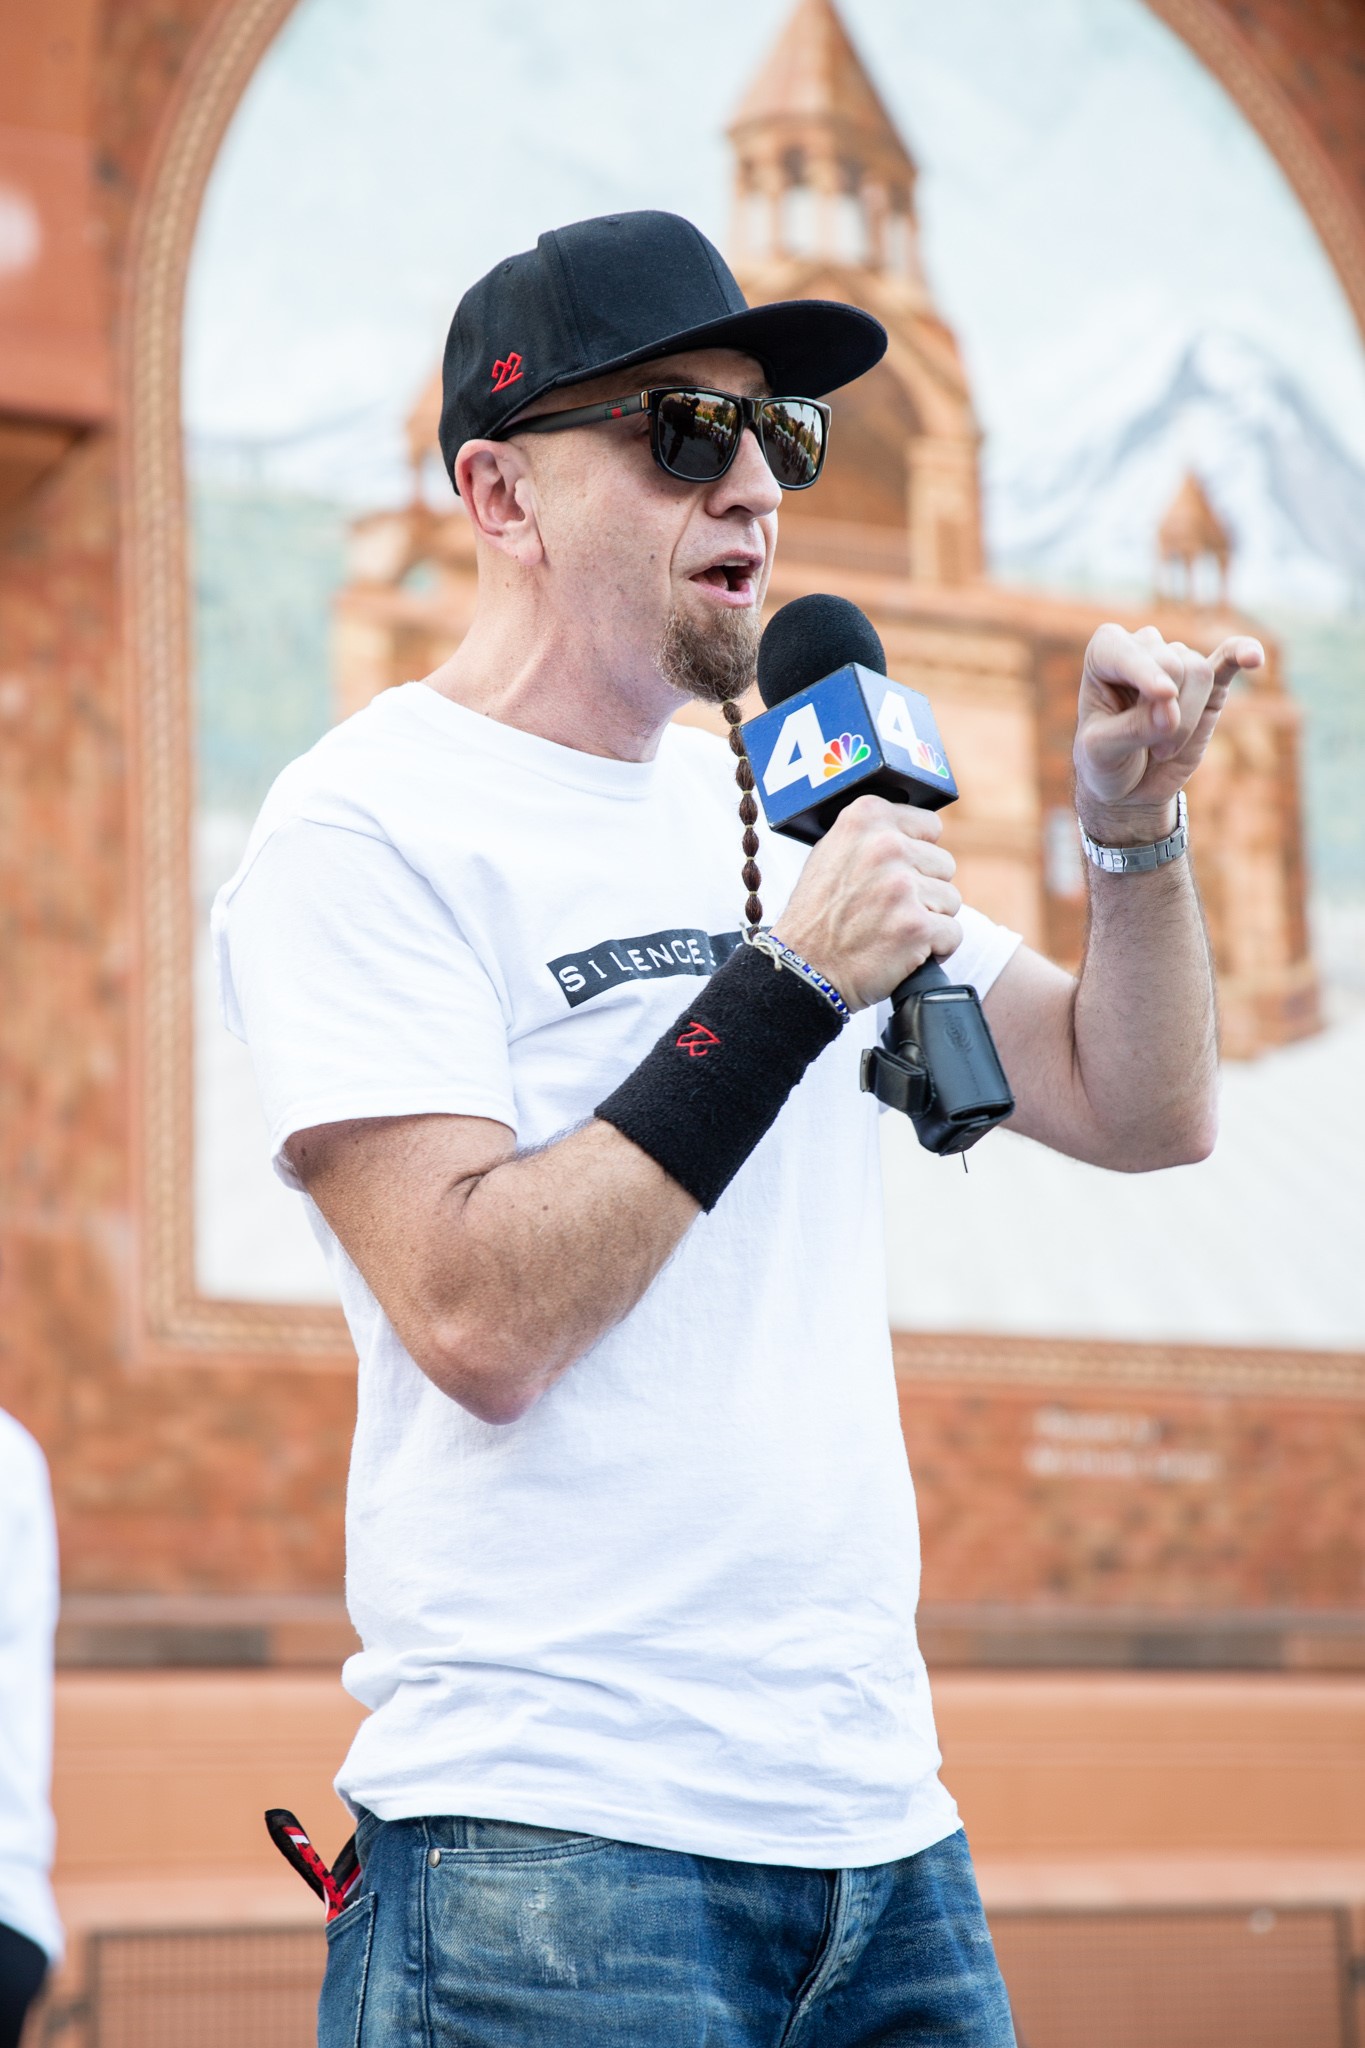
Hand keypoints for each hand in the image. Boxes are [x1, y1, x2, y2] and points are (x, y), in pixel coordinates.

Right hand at [773, 795, 961, 1011]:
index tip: (892, 875)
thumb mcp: (831, 852)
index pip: (930, 826)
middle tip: (886, 909)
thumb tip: (916, 834)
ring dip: (928, 920)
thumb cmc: (817, 916)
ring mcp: (902, 886)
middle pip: (944, 865)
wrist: (802, 970)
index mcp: (866, 817)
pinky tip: (901, 950)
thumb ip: (874, 835)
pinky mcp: (916, 926)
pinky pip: (953, 934)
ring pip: (951, 900)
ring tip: (890, 930)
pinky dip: (934, 949)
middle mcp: (885, 845)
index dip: (915, 856)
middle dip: (923, 890)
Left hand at [1074, 623, 1263, 842]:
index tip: (1164, 695)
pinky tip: (1254, 657)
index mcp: (1105, 655)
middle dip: (1167, 712)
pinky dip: (1242, 653)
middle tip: (1152, 749)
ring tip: (1163, 749)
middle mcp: (1143, 649)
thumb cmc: (1105, 762)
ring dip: (1187, 720)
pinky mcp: (1209, 684)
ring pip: (1198, 673)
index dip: (1147, 671)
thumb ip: (1133, 727)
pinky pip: (1228, 657)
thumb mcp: (1102, 752)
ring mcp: (1178, 664)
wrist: (1130, 785)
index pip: (1128, 650)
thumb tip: (1172, 710)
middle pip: (1172, 663)